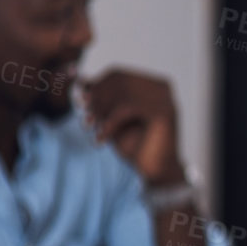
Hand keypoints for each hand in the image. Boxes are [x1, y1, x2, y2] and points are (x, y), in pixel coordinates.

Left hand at [80, 68, 184, 186]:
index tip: (81, 103)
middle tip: (86, 119)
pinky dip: (110, 122)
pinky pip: (128, 107)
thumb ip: (100, 99)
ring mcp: (166, 98)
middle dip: (97, 98)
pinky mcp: (165, 112)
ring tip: (91, 128)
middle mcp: (162, 87)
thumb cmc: (135, 145)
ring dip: (101, 110)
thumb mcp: (111, 118)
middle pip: (119, 79)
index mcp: (152, 84)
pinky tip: (101, 138)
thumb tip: (81, 79)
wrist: (154, 171)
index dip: (95, 88)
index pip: (117, 74)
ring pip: (122, 91)